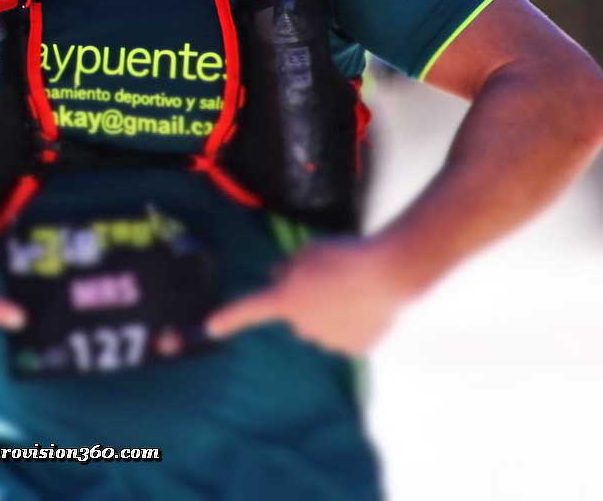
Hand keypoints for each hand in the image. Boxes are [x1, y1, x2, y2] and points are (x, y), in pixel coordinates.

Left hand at [205, 236, 419, 355]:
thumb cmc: (346, 255)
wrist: (391, 272)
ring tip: (352, 290)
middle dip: (305, 301)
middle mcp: (303, 326)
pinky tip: (365, 306)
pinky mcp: (354, 349)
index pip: (250, 309)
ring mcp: (329, 341)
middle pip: (296, 314)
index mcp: (286, 299)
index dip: (229, 318)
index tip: (211, 328)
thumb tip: (278, 279)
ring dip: (329, 313)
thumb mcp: (307, 252)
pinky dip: (352, 324)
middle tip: (327, 280)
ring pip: (322, 327)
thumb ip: (288, 268)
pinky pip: (346, 336)